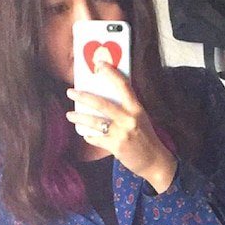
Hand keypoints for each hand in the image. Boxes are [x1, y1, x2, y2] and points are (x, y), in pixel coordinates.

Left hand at [66, 67, 177, 192]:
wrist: (154, 161)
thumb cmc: (145, 137)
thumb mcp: (140, 118)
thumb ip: (126, 107)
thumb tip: (105, 95)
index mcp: (136, 108)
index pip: (123, 85)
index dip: (110, 72)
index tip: (99, 63)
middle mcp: (129, 119)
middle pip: (102, 104)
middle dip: (83, 96)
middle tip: (71, 92)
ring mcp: (122, 133)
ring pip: (95, 122)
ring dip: (79, 118)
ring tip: (70, 115)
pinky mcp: (116, 147)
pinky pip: (97, 139)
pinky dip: (89, 136)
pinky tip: (86, 134)